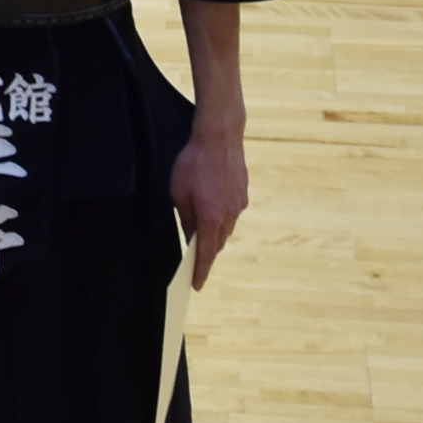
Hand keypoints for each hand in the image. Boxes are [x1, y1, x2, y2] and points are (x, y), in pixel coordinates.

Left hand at [170, 119, 249, 286]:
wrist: (220, 137)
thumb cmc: (194, 163)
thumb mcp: (178, 192)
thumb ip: (185, 218)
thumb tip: (191, 237)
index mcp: (211, 218)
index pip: (206, 254)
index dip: (200, 271)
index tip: (196, 285)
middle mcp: (229, 216)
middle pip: (216, 244)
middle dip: (206, 252)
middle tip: (193, 260)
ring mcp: (239, 206)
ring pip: (225, 229)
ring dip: (213, 234)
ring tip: (200, 230)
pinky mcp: (243, 196)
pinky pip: (231, 214)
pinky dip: (221, 218)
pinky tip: (211, 206)